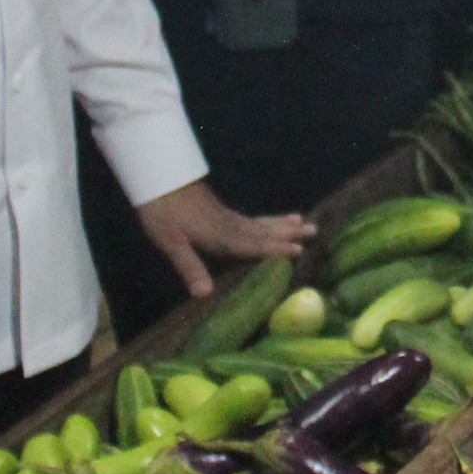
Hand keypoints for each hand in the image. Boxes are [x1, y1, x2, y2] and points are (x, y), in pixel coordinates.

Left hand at [135, 179, 311, 301]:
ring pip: (260, 222)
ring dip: (281, 223)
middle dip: (288, 232)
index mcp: (221, 235)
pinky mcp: (221, 212)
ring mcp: (226, 217)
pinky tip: (269, 221)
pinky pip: (252, 219)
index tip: (299, 250)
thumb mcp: (171, 243)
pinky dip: (266, 220)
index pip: (253, 244)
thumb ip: (190, 267)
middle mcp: (230, 225)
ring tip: (301, 219)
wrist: (158, 179)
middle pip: (264, 230)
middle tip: (314, 230)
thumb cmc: (162, 213)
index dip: (274, 248)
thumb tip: (205, 294)